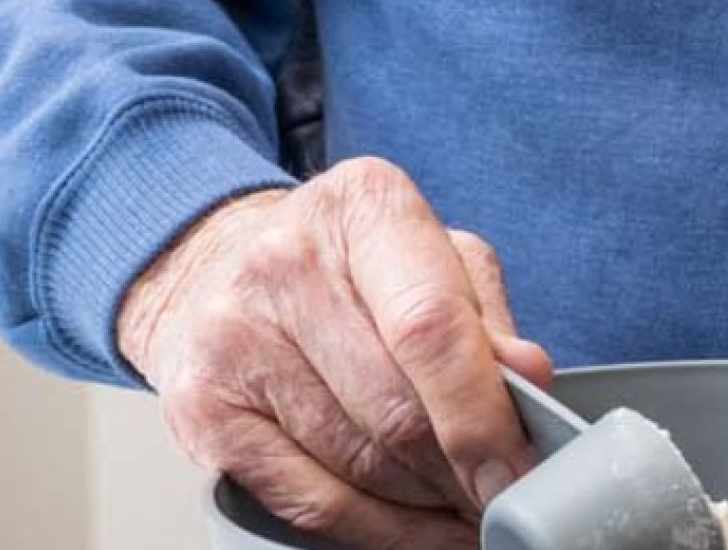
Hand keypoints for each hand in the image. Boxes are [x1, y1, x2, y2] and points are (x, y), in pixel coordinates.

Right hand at [114, 158, 556, 549]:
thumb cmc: (345, 266)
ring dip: (425, 502)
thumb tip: (528, 382)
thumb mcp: (432, 257)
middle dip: (461, 470)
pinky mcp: (199, 411)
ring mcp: (231, 340)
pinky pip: (306, 499)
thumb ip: (484, 317)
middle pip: (395, 408)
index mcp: (362, 208)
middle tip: (502, 494)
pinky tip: (412, 526)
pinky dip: (374, 528)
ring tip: (463, 506)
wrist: (214, 269)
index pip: (432, 327)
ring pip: (356, 463)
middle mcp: (284, 265)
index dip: (483, 414)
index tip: (520, 466)